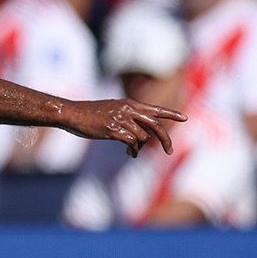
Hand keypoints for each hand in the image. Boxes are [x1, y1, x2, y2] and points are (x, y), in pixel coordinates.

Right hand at [62, 99, 184, 157]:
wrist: (71, 113)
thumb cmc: (88, 114)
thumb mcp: (111, 110)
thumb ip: (126, 116)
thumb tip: (138, 132)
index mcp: (129, 104)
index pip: (155, 109)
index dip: (171, 114)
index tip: (185, 118)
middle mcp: (128, 110)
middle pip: (155, 125)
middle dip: (165, 139)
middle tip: (169, 151)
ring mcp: (121, 119)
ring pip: (143, 136)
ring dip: (140, 147)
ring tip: (132, 152)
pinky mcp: (113, 130)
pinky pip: (131, 142)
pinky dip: (133, 150)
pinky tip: (128, 153)